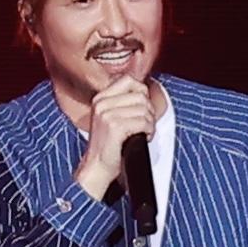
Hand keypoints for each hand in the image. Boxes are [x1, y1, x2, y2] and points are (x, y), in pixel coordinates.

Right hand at [75, 77, 153, 198]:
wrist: (97, 166)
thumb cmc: (109, 145)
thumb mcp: (111, 117)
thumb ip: (124, 102)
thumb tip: (145, 91)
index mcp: (100, 98)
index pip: (130, 80)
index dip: (142, 92)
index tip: (142, 108)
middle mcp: (102, 103)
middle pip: (141, 95)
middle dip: (149, 111)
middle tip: (144, 125)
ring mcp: (107, 114)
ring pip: (145, 109)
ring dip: (150, 123)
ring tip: (142, 133)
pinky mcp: (114, 126)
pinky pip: (144, 122)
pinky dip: (149, 132)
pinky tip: (142, 138)